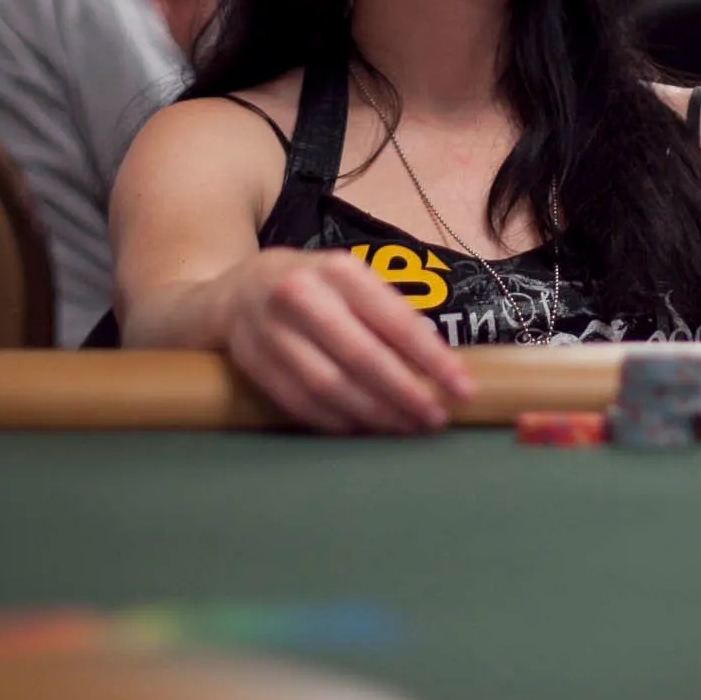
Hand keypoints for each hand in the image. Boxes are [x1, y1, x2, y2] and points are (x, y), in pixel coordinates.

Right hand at [219, 248, 473, 434]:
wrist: (238, 291)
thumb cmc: (314, 288)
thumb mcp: (352, 283)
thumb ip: (390, 314)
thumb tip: (438, 360)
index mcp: (340, 271)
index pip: (396, 321)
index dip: (433, 360)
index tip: (462, 389)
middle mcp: (303, 295)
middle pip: (363, 357)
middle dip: (406, 394)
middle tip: (434, 419)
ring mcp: (273, 330)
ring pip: (331, 385)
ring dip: (374, 414)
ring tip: (405, 427)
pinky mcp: (253, 362)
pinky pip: (301, 402)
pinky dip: (336, 420)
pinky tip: (363, 428)